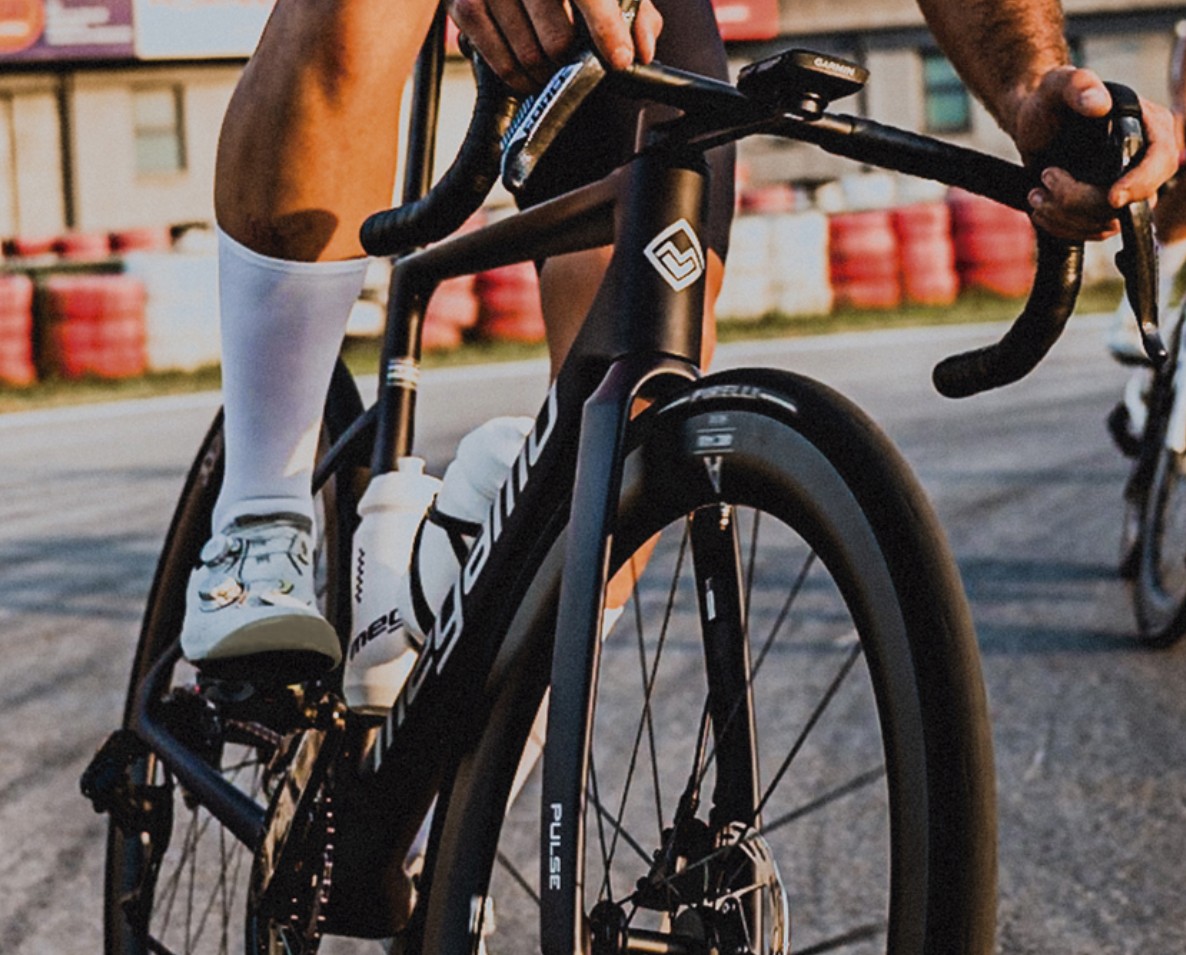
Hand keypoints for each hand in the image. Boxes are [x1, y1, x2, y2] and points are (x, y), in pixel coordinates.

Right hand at [447, 0, 662, 92]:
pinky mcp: (464, 5)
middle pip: (558, 39)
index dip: (607, 30)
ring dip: (547, 74)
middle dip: (571, 61)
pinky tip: (530, 72)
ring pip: (530, 56)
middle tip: (575, 60)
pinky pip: (500, 62)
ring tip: (552, 67)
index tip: (619, 59)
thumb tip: (641, 49)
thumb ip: (634, 12)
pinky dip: (520, 77)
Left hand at [1008, 66, 1177, 239]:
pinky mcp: (1102, 209)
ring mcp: (1124, 187)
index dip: (1141, 183)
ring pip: (1107, 224)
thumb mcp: (1058, 85)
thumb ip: (1078, 86)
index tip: (1112, 197)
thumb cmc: (1049, 100)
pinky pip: (1090, 233)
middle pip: (1133, 202)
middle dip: (1082, 200)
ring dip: (1064, 215)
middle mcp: (1143, 160)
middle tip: (1046, 178)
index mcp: (1149, 126)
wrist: (1031, 125)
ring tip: (1036, 192)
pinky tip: (1039, 207)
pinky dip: (1060, 227)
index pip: (1162, 161)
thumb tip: (1099, 103)